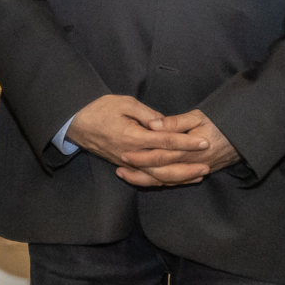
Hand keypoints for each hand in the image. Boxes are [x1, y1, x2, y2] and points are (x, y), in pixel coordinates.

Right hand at [67, 94, 210, 171]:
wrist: (76, 123)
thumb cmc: (99, 109)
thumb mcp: (124, 102)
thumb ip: (147, 114)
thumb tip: (164, 123)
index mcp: (133, 137)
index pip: (165, 141)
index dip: (185, 142)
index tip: (202, 142)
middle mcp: (131, 154)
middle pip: (164, 164)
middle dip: (187, 164)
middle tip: (207, 163)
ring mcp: (128, 163)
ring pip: (157, 176)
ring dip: (179, 177)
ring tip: (199, 175)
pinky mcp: (125, 166)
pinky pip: (147, 178)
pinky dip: (164, 181)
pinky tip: (178, 180)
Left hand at [117, 109, 240, 187]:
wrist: (243, 140)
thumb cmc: (219, 124)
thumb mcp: (198, 116)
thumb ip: (175, 122)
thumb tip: (154, 124)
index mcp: (188, 150)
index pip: (160, 155)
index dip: (141, 156)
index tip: (124, 154)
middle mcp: (189, 165)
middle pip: (159, 172)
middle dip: (138, 171)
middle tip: (119, 168)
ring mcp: (193, 172)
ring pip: (165, 181)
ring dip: (144, 180)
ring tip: (125, 175)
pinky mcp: (195, 174)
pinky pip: (174, 183)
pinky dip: (158, 183)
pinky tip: (146, 179)